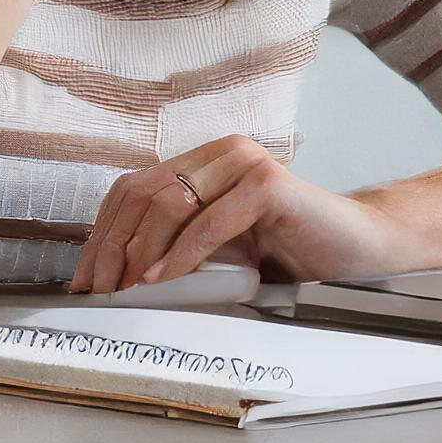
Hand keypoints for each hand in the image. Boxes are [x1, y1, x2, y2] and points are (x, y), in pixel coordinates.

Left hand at [65, 134, 416, 293]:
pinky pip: (209, 222)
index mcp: (204, 161)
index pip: (132, 189)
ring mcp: (245, 162)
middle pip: (142, 193)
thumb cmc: (288, 253)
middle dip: (111, 246)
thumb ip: (179, 243)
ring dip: (139, 251)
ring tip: (125, 288)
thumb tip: (114, 276)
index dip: (101, 233)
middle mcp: (221, 152)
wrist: (356, 251)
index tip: (85, 278)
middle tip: (96, 290)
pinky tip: (160, 279)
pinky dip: (180, 255)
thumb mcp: (221, 247)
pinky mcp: (268, 184)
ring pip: (169, 203)